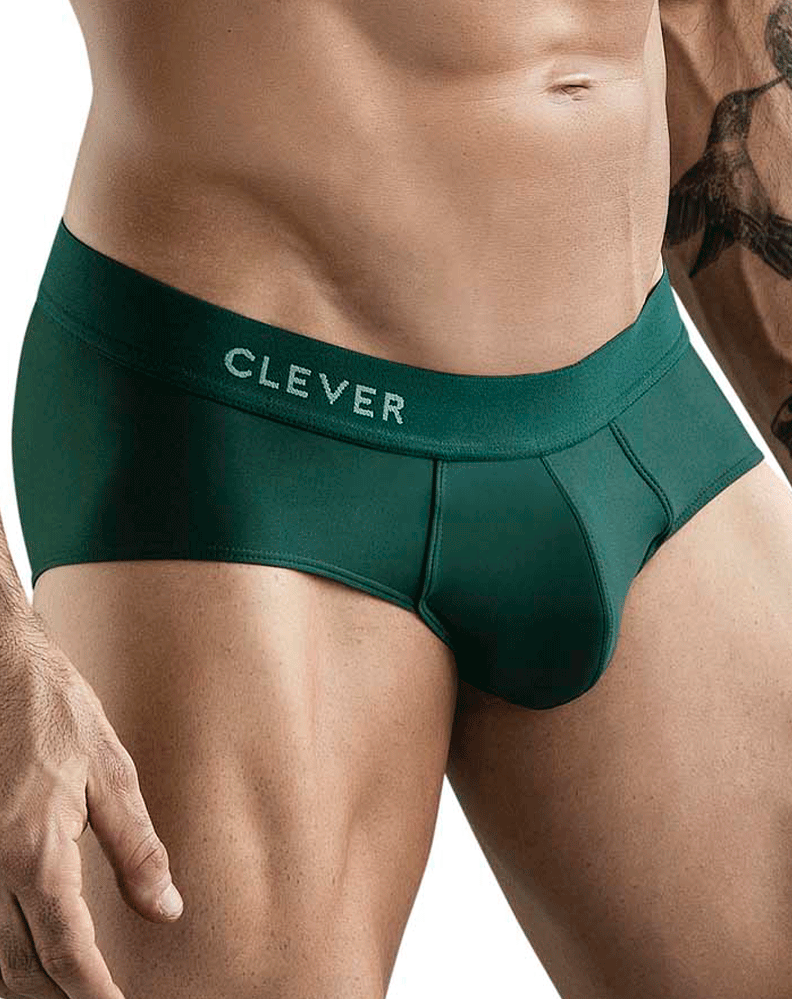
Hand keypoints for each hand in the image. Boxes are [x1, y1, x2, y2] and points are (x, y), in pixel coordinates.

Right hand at [0, 606, 182, 998]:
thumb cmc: (56, 711)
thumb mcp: (110, 771)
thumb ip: (136, 847)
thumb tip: (167, 909)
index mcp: (35, 848)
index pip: (65, 948)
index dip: (92, 991)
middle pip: (21, 965)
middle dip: (61, 995)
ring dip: (29, 981)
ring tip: (71, 989)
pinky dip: (4, 951)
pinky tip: (28, 956)